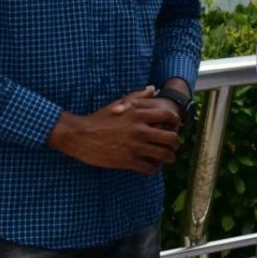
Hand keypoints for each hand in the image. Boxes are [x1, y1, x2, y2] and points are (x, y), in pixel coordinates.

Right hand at [48, 87, 184, 173]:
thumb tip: (152, 89)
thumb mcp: (119, 103)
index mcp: (139, 113)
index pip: (169, 116)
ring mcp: (135, 146)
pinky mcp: (128, 161)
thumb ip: (138, 96)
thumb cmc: (99, 118)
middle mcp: (140, 129)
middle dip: (175, 143)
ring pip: (163, 154)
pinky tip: (152, 166)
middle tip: (174, 146)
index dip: (176, 122)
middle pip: (171, 138)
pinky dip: (154, 168)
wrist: (80, 135)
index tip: (176, 126)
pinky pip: (150, 167)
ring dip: (168, 157)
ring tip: (168, 158)